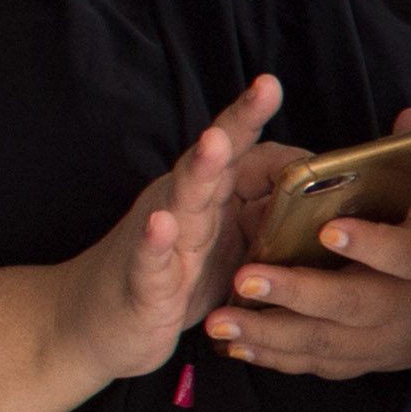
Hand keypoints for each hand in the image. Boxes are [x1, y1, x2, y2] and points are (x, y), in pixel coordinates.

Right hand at [53, 75, 279, 385]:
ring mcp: (160, 244)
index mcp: (206, 198)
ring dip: (200, 171)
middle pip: (211, 160)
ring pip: (182, 201)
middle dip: (237, 125)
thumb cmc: (169, 281)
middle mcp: (180, 210)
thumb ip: (264, 218)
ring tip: (216, 143)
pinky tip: (161, 223)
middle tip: (263, 89)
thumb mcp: (226, 248)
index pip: (235, 151)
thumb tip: (320, 197)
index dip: (251, 119)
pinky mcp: (142, 285)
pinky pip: (150, 260)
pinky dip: (155, 242)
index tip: (270, 84)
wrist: (90, 326)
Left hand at [210, 111, 410, 376]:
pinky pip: (320, 364)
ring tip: (218, 321)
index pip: (408, 255)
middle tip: (243, 277)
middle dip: (297, 294)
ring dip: (270, 334)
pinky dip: (276, 358)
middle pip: (356, 304)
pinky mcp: (368, 361)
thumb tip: (409, 118)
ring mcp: (390, 340)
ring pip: (329, 342)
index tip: (327, 230)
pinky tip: (233, 345)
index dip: (372, 245)